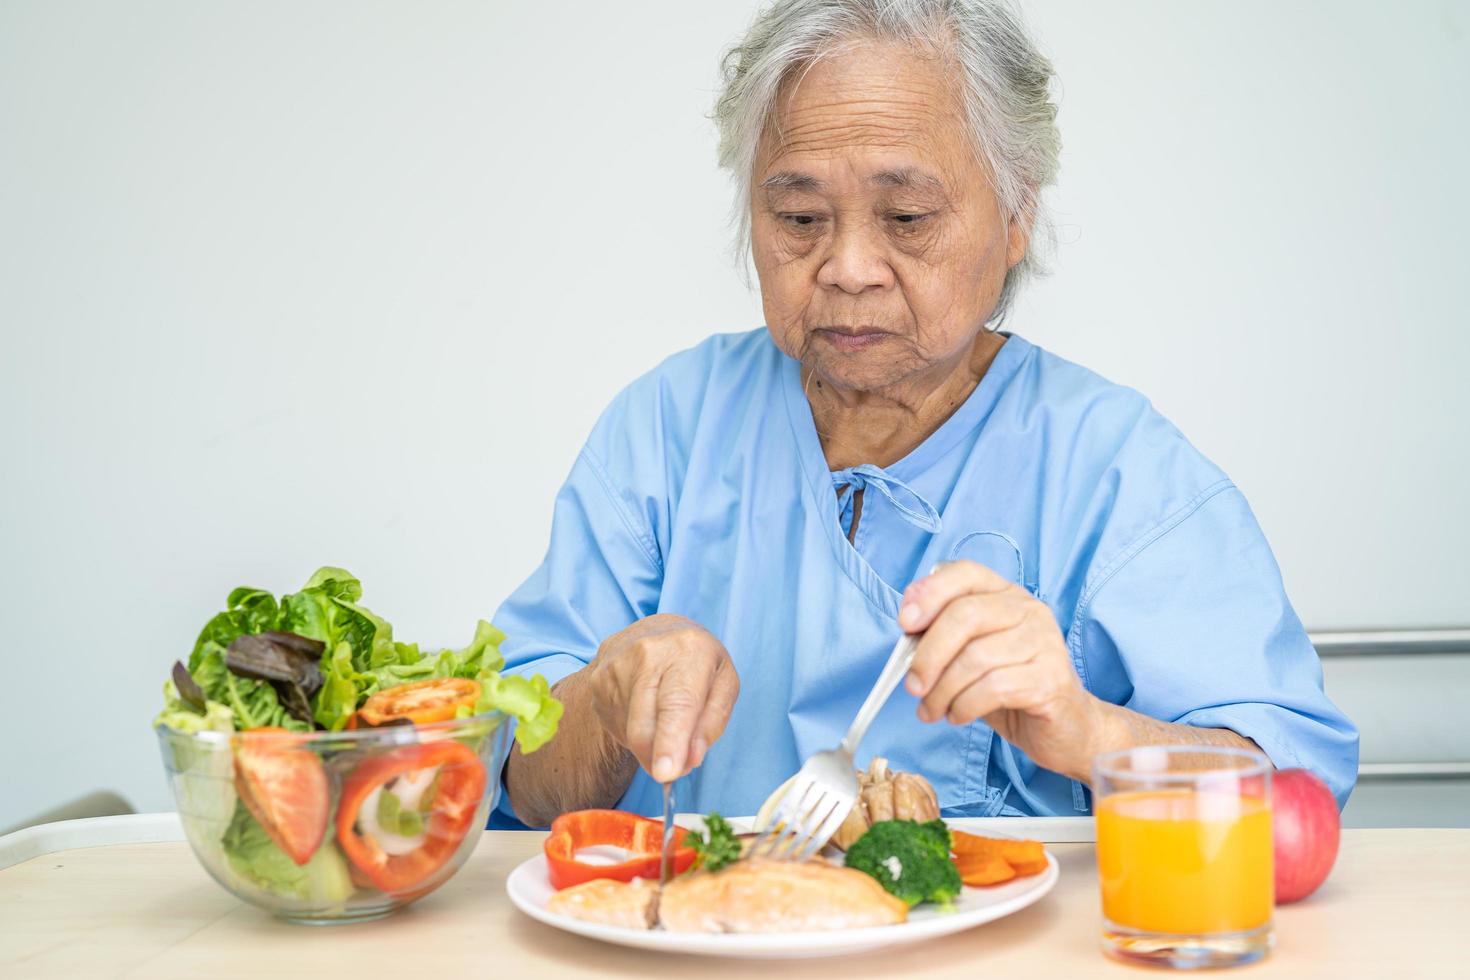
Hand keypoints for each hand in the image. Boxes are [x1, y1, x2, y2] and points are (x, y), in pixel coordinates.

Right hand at [587, 614, 739, 782]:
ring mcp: (615, 666)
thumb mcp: (723, 684)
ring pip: (630, 731)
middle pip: (646, 722)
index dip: (671, 741)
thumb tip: (691, 759)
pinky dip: (634, 734)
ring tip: (666, 725)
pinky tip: (646, 714)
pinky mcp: (597, 681)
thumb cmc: (698, 663)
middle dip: (655, 756)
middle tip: (668, 774)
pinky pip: (616, 726)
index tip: (666, 773)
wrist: (658, 632)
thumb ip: (713, 722)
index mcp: (688, 649)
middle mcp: (647, 652)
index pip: (677, 703)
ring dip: (650, 745)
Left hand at [898, 561, 1102, 780]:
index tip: (905, 624)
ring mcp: (1044, 642)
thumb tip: (906, 627)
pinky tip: (958, 715)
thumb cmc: (1010, 687)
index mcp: (1006, 595)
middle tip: (912, 685)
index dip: (930, 593)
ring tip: (931, 710)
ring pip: (975, 658)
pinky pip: (994, 688)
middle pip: (965, 615)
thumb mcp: (970, 655)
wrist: (1065, 727)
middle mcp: (1029, 610)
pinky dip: (964, 705)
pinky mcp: (1051, 679)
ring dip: (942, 690)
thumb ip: (942, 636)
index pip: (965, 573)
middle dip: (928, 654)